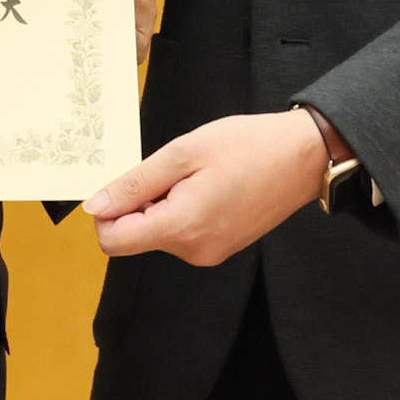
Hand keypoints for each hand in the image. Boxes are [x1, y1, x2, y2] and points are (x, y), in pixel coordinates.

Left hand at [88, 109, 323, 266]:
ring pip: (157, 233)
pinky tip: (205, 185)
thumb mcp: (182, 153)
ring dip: (162, 203)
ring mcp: (209, 253)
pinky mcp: (220, 247)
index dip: (106, 212)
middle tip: (173, 170)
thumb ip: (135, 184)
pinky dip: (180, 209)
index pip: (113, 242)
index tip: (124, 182)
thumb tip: (96, 206)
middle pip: (134, 237)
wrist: (303, 157)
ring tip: (195, 175)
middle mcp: (194, 251)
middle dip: (139, 202)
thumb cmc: (247, 146)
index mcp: (182, 228)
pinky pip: (181, 233)